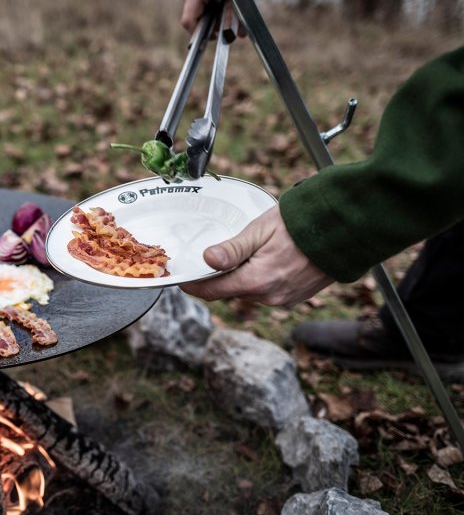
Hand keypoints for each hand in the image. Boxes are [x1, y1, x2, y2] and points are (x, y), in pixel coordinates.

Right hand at [179, 0, 254, 34]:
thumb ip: (239, 14)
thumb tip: (241, 36)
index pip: (189, 23)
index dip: (201, 35)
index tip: (216, 37)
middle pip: (195, 18)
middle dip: (212, 23)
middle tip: (228, 21)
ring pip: (198, 10)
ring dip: (213, 13)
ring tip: (228, 5)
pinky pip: (200, 1)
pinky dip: (212, 4)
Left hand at [179, 206, 333, 306]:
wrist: (343, 230)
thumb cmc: (301, 224)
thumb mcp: (260, 230)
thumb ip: (233, 248)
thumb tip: (207, 259)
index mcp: (257, 281)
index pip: (212, 291)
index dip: (193, 285)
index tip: (181, 279)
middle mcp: (269, 296)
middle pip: (230, 290)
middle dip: (217, 277)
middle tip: (208, 258)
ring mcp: (283, 299)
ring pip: (248, 291)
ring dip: (240, 277)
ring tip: (242, 254)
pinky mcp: (294, 297)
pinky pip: (266, 292)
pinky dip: (258, 279)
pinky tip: (264, 260)